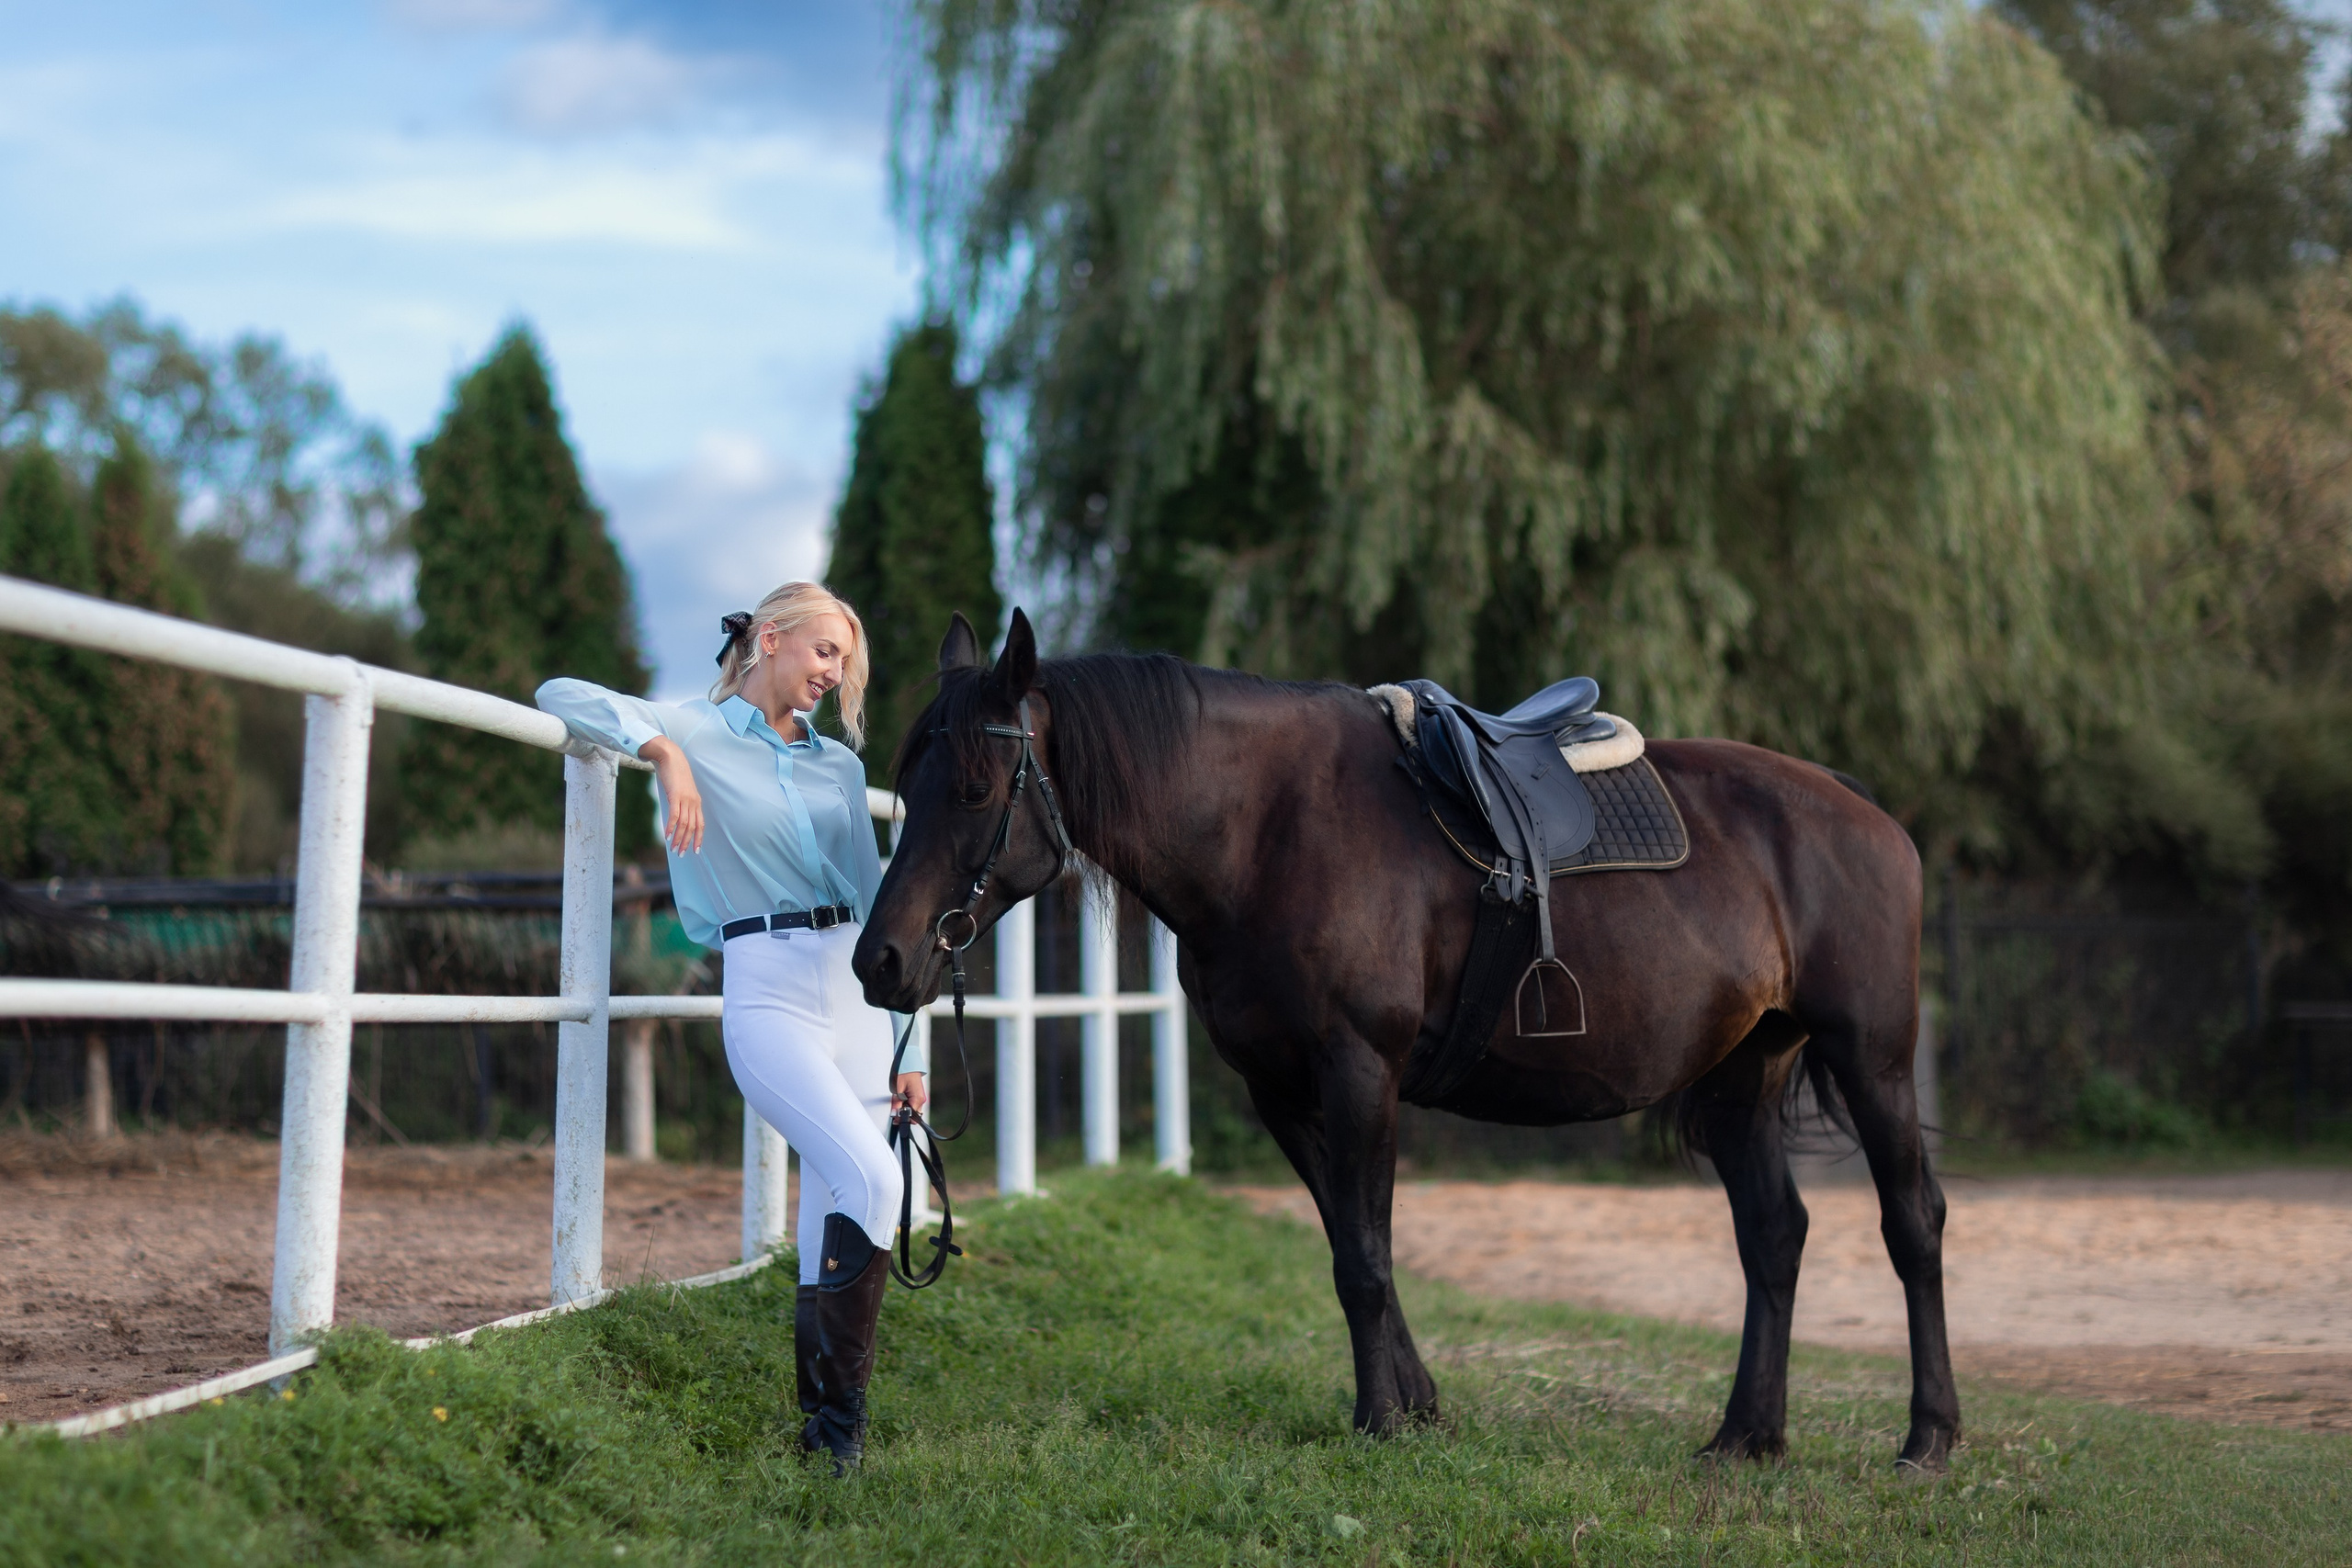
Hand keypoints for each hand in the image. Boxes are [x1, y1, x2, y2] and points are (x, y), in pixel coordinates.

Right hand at [641, 737, 702, 853]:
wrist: (671, 757)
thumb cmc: (675, 774)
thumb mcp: (681, 790)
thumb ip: (681, 802)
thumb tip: (677, 815)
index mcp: (696, 802)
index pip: (700, 824)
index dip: (698, 838)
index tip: (695, 850)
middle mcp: (694, 802)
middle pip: (692, 827)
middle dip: (687, 842)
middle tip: (680, 854)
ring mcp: (686, 799)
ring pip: (684, 824)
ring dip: (678, 838)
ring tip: (673, 848)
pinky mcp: (676, 795)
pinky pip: (675, 815)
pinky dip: (671, 827)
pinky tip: (668, 835)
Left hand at [895, 1072, 927, 1113]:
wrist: (908, 1063)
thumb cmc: (904, 1073)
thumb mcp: (897, 1089)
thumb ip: (897, 1103)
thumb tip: (895, 1114)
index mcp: (918, 1099)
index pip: (911, 1116)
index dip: (902, 1117)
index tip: (895, 1116)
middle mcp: (922, 1099)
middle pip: (913, 1115)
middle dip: (903, 1114)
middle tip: (895, 1109)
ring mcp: (921, 1097)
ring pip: (913, 1110)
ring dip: (905, 1109)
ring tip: (897, 1102)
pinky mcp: (918, 1095)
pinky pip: (913, 1105)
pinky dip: (907, 1105)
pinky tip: (901, 1099)